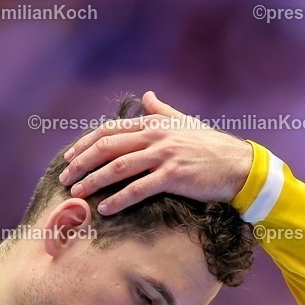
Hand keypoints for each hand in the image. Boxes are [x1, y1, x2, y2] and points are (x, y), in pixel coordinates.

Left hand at [59, 91, 253, 214]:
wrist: (239, 165)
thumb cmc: (211, 147)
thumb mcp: (185, 123)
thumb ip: (162, 110)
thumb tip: (146, 96)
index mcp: (154, 124)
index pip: (109, 131)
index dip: (85, 144)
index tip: (69, 158)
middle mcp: (155, 136)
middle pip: (107, 147)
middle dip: (81, 163)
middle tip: (65, 179)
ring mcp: (164, 155)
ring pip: (118, 167)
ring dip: (93, 181)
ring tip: (76, 194)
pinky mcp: (173, 176)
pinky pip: (138, 189)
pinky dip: (118, 199)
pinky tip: (105, 208)